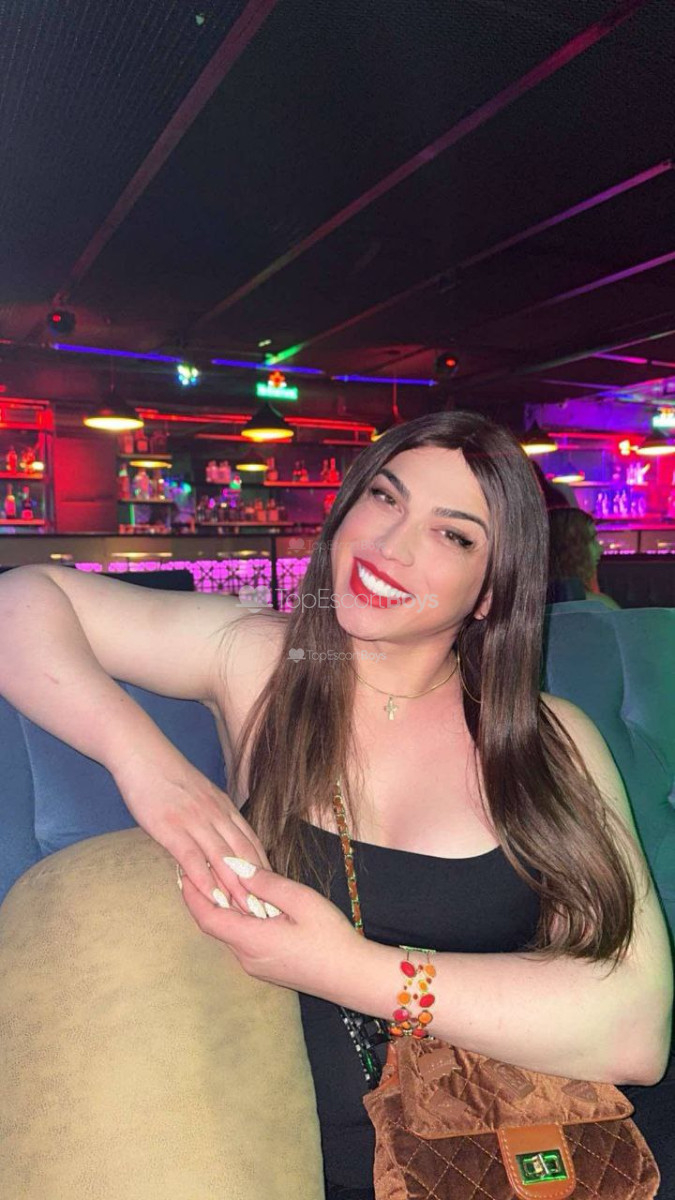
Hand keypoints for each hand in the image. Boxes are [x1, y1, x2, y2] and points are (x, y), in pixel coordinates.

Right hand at [115, 753, 271, 915]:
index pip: (252, 843)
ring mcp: (194, 820)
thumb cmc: (167, 775)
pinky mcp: (170, 826)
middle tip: (267, 911)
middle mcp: (216, 814)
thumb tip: (223, 841)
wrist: (141, 752)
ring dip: (236, 888)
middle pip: (243, 854)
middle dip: (257, 885)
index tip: (274, 893)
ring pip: (223, 858)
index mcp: (225, 807)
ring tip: (246, 912)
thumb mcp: (201, 793)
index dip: (265, 870)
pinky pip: (191, 856)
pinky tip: (210, 898)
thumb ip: (214, 816)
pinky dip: (203, 879)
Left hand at [179, 862, 365, 1001]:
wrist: (354, 977)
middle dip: (205, 896)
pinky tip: (250, 902)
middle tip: (200, 867)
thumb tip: (234, 866)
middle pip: (215, 924)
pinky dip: (239, 918)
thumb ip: (266, 883)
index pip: (207, 917)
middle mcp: (247, 957)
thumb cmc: (331, 938)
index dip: (191, 894)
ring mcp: (257, 965)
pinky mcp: (268, 967)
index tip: (183, 871)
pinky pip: (244, 939)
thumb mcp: (301, 901)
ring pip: (230, 932)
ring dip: (224, 907)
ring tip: (222, 879)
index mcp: (251, 941)